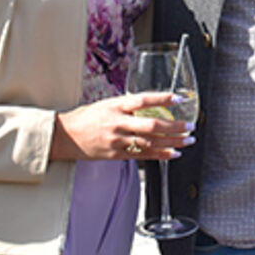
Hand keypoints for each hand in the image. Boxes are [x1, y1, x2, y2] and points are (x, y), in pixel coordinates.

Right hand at [50, 91, 194, 161]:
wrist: (64, 136)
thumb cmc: (85, 118)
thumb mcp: (106, 104)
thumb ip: (127, 106)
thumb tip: (151, 105)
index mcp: (115, 106)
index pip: (143, 99)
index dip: (162, 98)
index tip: (179, 98)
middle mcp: (117, 123)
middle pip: (152, 125)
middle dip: (174, 126)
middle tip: (190, 126)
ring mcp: (117, 140)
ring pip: (150, 142)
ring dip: (173, 142)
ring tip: (188, 140)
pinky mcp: (116, 154)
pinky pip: (143, 156)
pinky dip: (161, 155)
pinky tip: (174, 153)